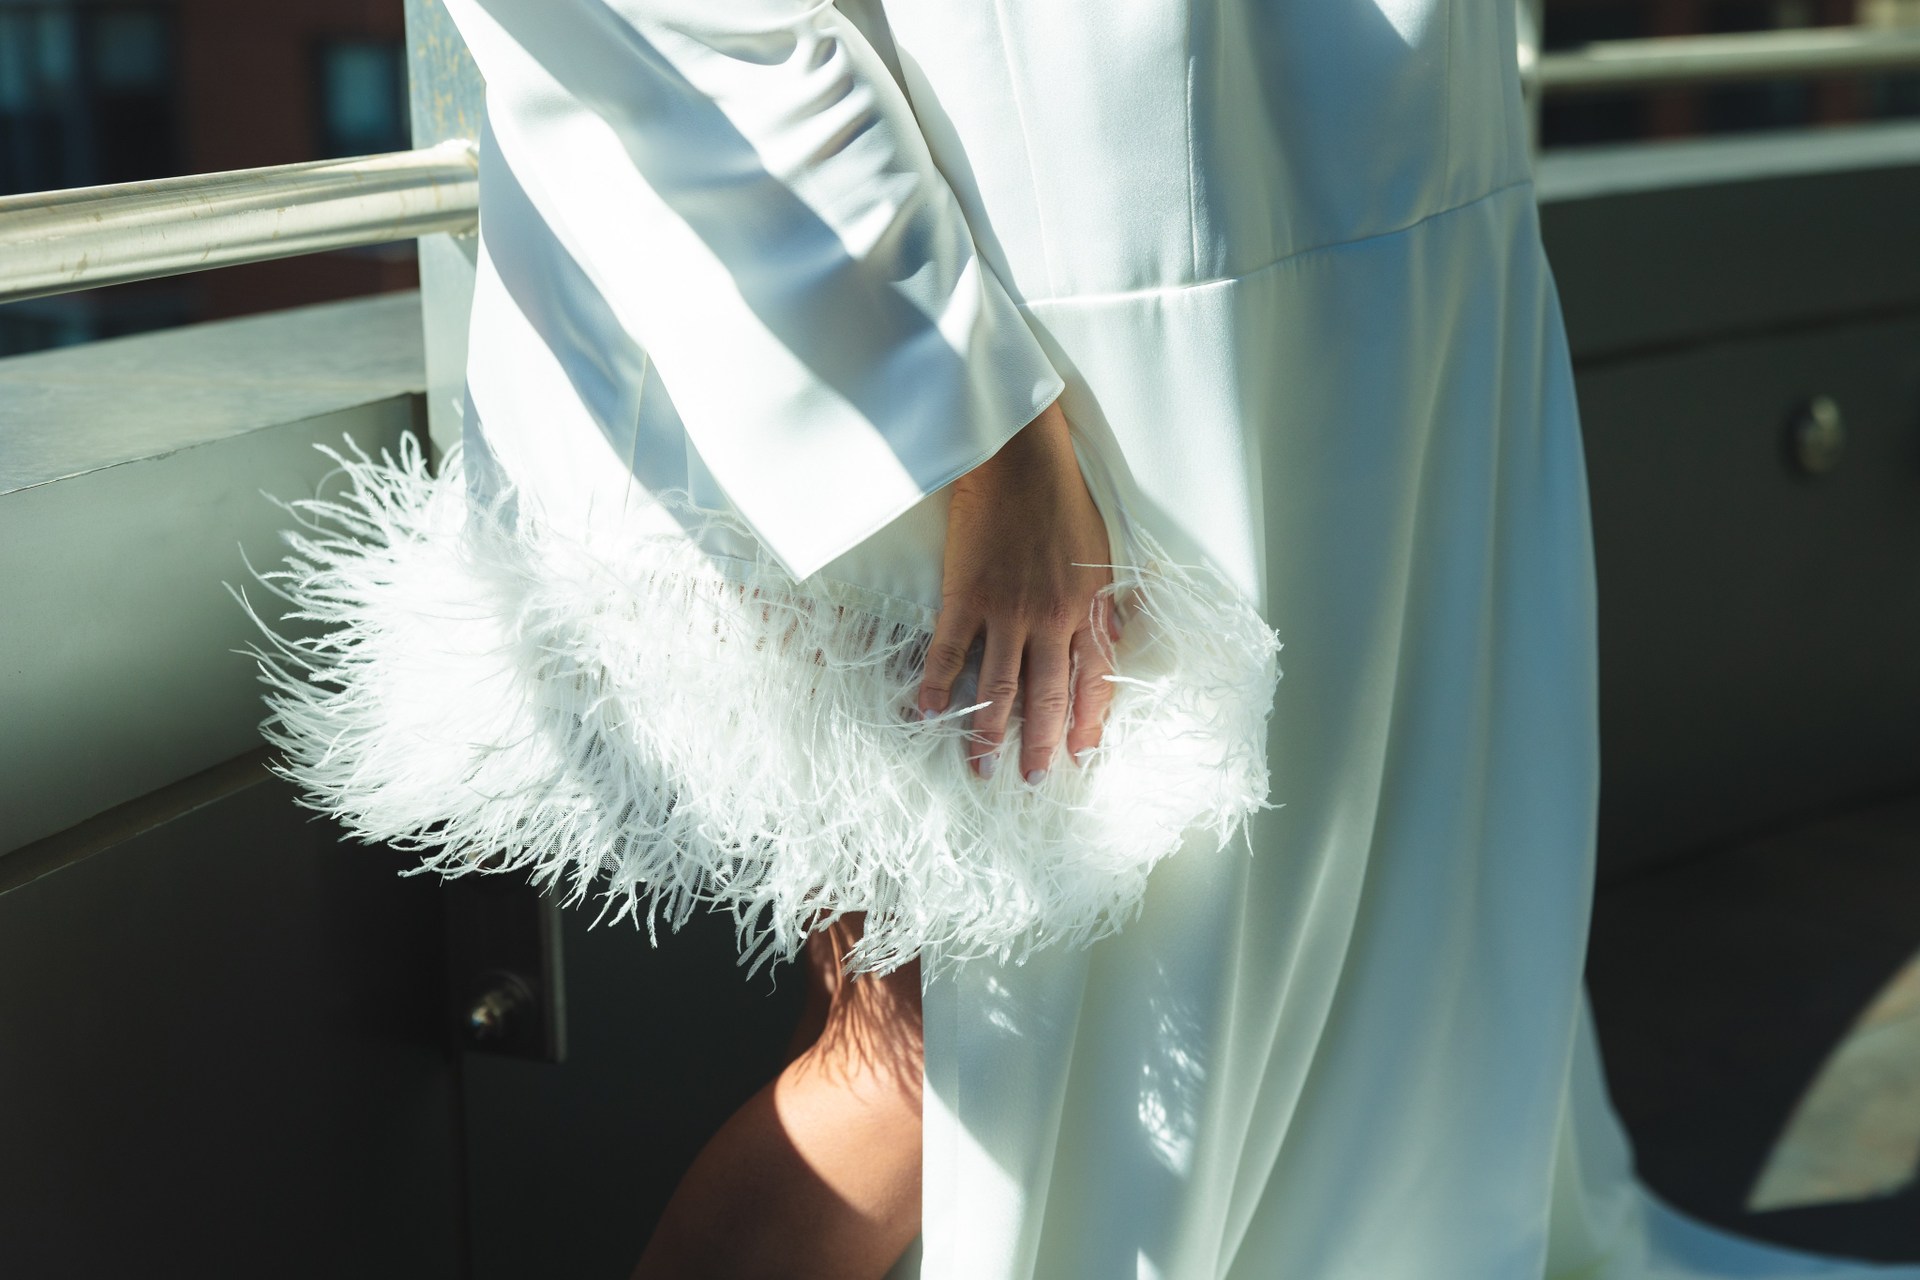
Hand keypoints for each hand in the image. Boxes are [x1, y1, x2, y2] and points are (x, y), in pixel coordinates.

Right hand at [915, 398, 1121, 780]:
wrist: (1019, 459)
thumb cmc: (1063, 502)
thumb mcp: (1100, 557)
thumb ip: (1101, 606)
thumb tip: (1108, 647)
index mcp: (1088, 609)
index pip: (1092, 682)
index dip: (1084, 723)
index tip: (1078, 756)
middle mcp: (1051, 619)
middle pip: (1045, 696)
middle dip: (1038, 745)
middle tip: (1030, 781)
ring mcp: (1006, 610)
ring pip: (999, 686)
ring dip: (988, 732)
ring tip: (981, 766)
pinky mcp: (966, 595)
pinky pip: (950, 651)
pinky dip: (939, 685)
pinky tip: (930, 713)